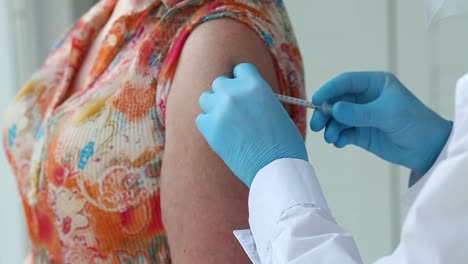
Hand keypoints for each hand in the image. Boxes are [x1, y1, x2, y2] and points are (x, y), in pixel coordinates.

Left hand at [196, 63, 307, 186]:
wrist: (276, 168)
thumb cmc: (283, 143)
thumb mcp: (276, 110)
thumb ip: (257, 98)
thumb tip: (244, 97)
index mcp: (255, 85)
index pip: (239, 69)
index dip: (240, 81)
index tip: (241, 92)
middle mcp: (235, 93)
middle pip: (219, 83)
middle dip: (225, 94)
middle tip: (233, 111)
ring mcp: (220, 109)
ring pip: (206, 99)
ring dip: (214, 108)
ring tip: (227, 123)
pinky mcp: (210, 128)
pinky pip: (202, 119)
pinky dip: (209, 126)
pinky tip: (222, 135)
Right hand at [311, 72, 451, 173]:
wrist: (427, 150)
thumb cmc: (414, 124)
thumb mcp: (388, 114)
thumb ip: (359, 112)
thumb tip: (333, 109)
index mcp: (374, 84)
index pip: (346, 82)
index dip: (329, 90)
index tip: (316, 100)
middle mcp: (365, 98)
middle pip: (336, 100)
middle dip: (324, 112)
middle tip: (317, 125)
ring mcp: (361, 116)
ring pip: (336, 118)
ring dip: (330, 127)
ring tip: (331, 138)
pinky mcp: (360, 132)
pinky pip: (342, 132)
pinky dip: (337, 138)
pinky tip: (339, 143)